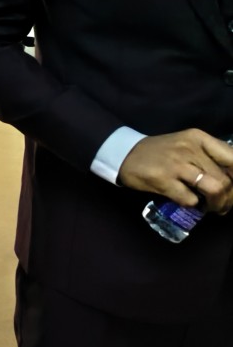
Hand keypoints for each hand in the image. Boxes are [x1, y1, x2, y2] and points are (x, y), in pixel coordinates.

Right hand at [118, 129, 232, 213]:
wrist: (126, 153)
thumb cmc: (161, 152)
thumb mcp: (187, 145)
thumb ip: (209, 157)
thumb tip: (232, 178)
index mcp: (199, 138)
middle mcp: (191, 148)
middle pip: (226, 179)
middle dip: (229, 198)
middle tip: (223, 205)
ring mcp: (177, 164)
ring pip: (214, 189)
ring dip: (216, 205)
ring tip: (211, 208)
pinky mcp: (164, 180)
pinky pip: (190, 200)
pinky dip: (193, 205)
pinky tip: (188, 202)